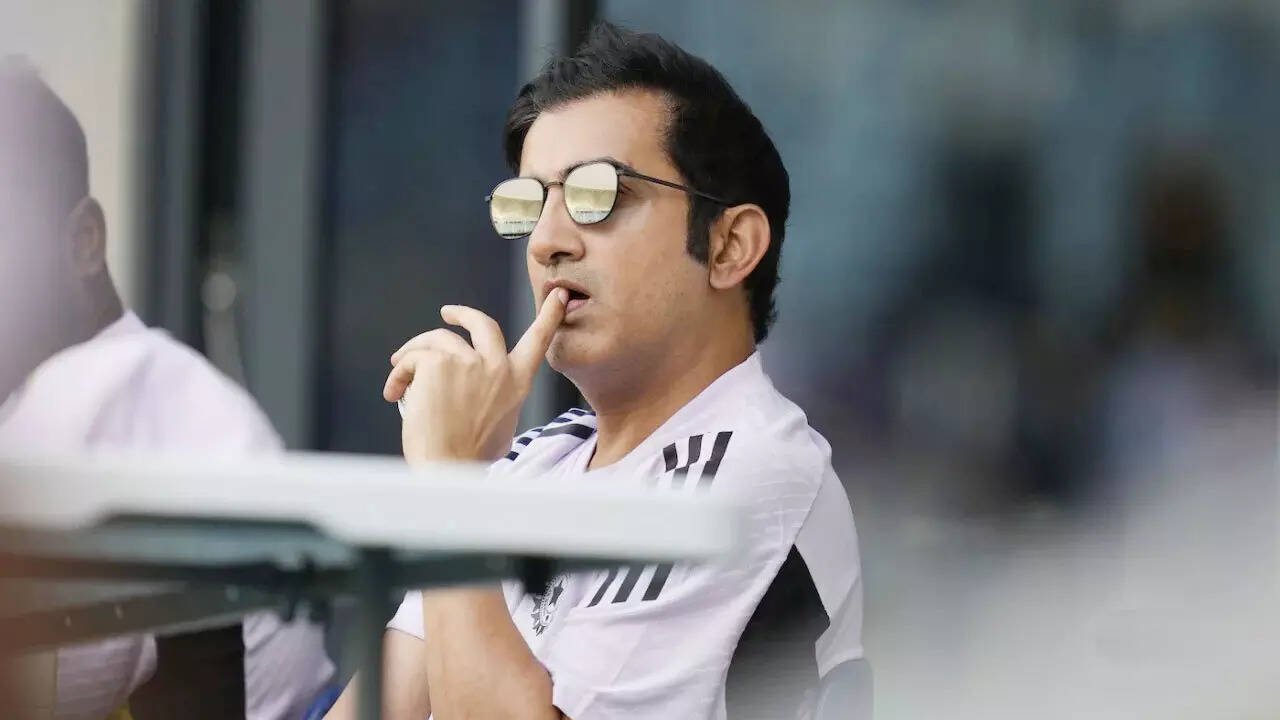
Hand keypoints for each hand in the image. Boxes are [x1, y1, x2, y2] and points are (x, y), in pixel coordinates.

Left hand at [383, 288, 567, 462]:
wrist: (448, 469)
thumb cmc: (469, 458)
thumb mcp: (500, 424)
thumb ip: (494, 397)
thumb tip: (475, 389)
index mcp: (518, 383)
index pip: (539, 341)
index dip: (550, 315)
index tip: (559, 293)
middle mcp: (497, 367)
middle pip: (483, 323)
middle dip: (463, 314)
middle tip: (447, 314)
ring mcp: (467, 361)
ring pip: (435, 340)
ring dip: (412, 355)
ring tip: (399, 377)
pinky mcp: (437, 362)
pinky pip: (411, 359)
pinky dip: (398, 375)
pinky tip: (394, 394)